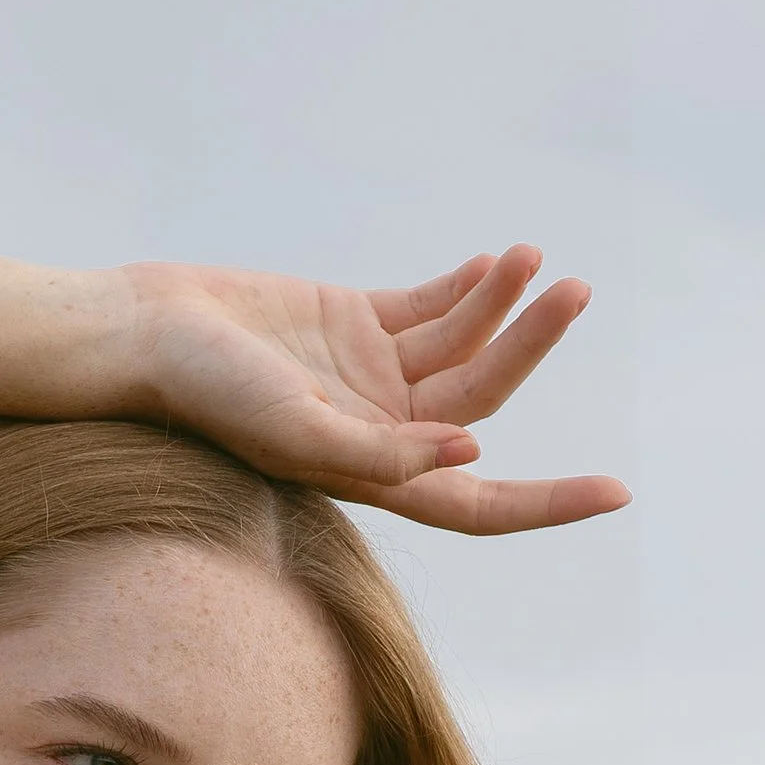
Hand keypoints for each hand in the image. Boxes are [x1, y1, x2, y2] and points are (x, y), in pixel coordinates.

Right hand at [113, 246, 628, 536]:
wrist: (147, 333)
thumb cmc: (207, 395)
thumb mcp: (296, 431)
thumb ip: (379, 453)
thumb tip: (470, 456)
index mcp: (372, 474)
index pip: (477, 504)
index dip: (546, 503)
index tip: (617, 493)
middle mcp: (380, 429)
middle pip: (481, 397)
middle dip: (530, 347)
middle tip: (571, 293)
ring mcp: (370, 374)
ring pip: (464, 343)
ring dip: (504, 303)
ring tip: (531, 261)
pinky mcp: (354, 321)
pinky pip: (432, 306)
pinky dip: (470, 287)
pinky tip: (499, 264)